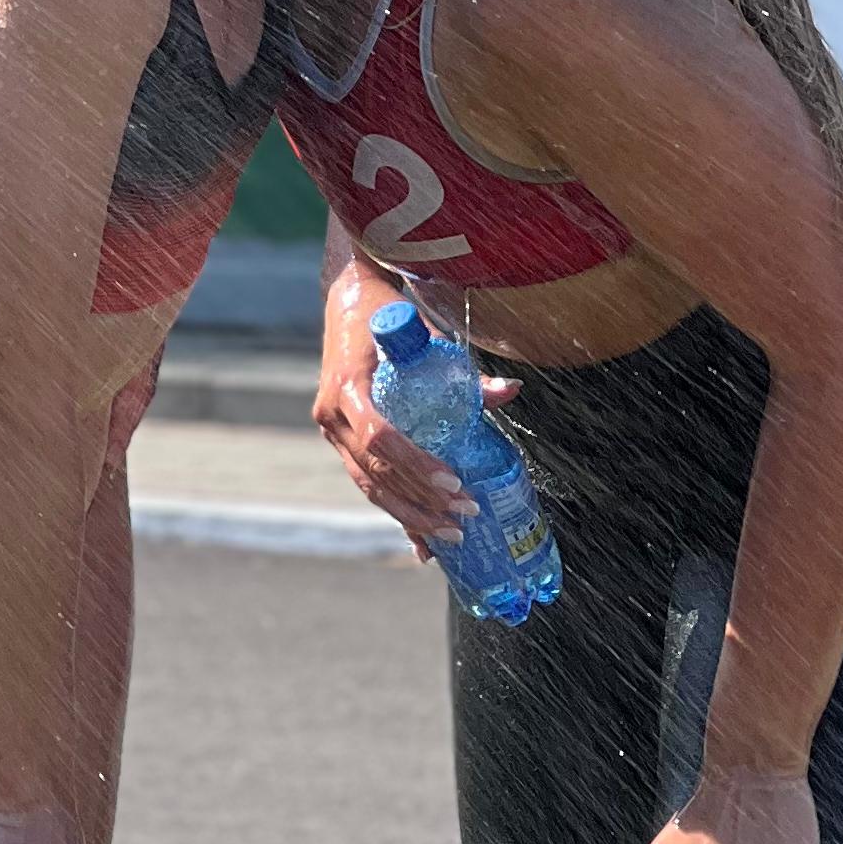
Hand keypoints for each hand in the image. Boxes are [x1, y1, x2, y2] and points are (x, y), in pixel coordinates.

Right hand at [313, 272, 488, 550]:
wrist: (346, 301)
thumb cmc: (386, 312)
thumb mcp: (423, 333)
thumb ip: (462, 369)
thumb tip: (510, 391)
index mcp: (348, 387)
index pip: (380, 439)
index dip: (416, 465)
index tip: (452, 482)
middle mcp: (332, 415)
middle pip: (375, 473)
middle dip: (421, 500)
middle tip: (465, 514)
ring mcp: (332, 431)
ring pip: (369, 486)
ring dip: (410, 515)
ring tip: (451, 535)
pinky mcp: (340, 441)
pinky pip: (367, 482)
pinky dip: (396, 510)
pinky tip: (420, 542)